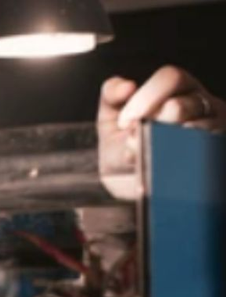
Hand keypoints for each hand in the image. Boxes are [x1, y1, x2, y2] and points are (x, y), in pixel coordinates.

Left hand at [99, 67, 222, 197]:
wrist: (129, 187)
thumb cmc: (124, 147)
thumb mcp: (111, 118)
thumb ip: (112, 94)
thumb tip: (125, 85)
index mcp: (178, 88)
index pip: (171, 77)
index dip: (146, 98)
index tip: (124, 122)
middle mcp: (202, 104)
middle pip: (181, 106)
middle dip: (150, 126)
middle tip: (132, 142)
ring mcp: (214, 129)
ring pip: (191, 133)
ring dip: (159, 148)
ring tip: (142, 158)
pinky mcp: (215, 153)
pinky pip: (199, 156)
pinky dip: (174, 163)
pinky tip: (161, 167)